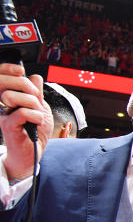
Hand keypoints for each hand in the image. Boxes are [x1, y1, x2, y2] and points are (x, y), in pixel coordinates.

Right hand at [0, 63, 52, 178]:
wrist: (33, 152)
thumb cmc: (35, 131)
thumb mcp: (40, 108)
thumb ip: (37, 93)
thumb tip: (34, 76)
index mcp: (10, 97)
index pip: (3, 76)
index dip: (10, 70)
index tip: (21, 71)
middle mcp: (3, 104)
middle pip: (12, 83)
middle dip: (30, 89)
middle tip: (37, 102)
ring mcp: (4, 114)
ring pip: (16, 96)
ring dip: (33, 104)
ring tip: (37, 115)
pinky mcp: (8, 125)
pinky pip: (22, 112)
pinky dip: (35, 116)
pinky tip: (37, 122)